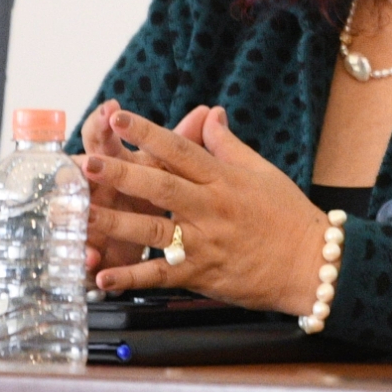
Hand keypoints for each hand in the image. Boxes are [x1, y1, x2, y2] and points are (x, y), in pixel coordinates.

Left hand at [82, 106, 327, 315]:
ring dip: (114, 223)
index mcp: (223, 178)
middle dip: (120, 174)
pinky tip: (102, 277)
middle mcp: (211, 207)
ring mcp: (205, 242)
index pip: (180, 149)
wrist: (312, 263)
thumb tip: (210, 113)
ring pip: (152, 230)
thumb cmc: (289, 214)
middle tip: (86, 162)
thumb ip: (228, 145)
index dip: (148, 133)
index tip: (119, 118)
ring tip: (79, 215)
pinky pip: (161, 275)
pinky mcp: (202, 274)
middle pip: (160, 187)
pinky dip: (131, 277)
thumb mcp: (262, 171)